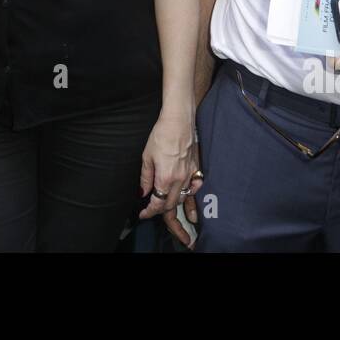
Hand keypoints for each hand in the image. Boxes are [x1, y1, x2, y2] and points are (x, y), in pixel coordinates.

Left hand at [138, 110, 202, 246]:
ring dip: (180, 208)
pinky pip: (196, 187)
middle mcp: (179, 179)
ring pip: (184, 198)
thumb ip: (145, 177)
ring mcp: (190, 174)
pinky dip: (193, 195)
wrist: (179, 120)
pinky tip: (191, 198)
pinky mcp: (196, 167)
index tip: (143, 214)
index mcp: (165, 178)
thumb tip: (143, 192)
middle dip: (165, 215)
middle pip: (172, 204)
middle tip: (160, 219)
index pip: (158, 203)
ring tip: (182, 220)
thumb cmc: (161, 135)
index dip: (149, 212)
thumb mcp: (147, 156)